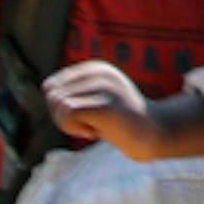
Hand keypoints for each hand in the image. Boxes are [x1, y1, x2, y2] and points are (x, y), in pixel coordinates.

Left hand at [39, 58, 203, 161]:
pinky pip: (68, 113)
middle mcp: (99, 73)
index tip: (82, 117)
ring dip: (68, 125)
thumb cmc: (120, 123)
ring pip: (58, 104)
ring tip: (91, 128)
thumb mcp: (95, 101)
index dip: (59, 107)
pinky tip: (92, 133)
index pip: (51, 86)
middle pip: (52, 95)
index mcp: (95, 68)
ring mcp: (105, 89)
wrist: (155, 135)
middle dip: (61, 117)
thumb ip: (71, 94)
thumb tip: (48, 91)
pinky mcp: (106, 106)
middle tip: (86, 126)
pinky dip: (73, 128)